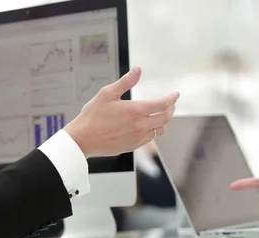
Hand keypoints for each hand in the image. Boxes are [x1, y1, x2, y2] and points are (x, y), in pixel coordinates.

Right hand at [65, 67, 179, 156]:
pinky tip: (148, 125)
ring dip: (163, 121)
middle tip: (171, 103)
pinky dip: (153, 130)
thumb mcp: (107, 93)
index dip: (172, 98)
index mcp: (136, 110)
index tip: (175, 94)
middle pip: (165, 117)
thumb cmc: (92, 116)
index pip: (163, 104)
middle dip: (171, 109)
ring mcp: (138, 137)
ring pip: (159, 129)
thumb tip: (138, 70)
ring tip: (161, 114)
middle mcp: (140, 125)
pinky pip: (149, 138)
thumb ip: (126, 81)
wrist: (83, 139)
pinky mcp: (133, 145)